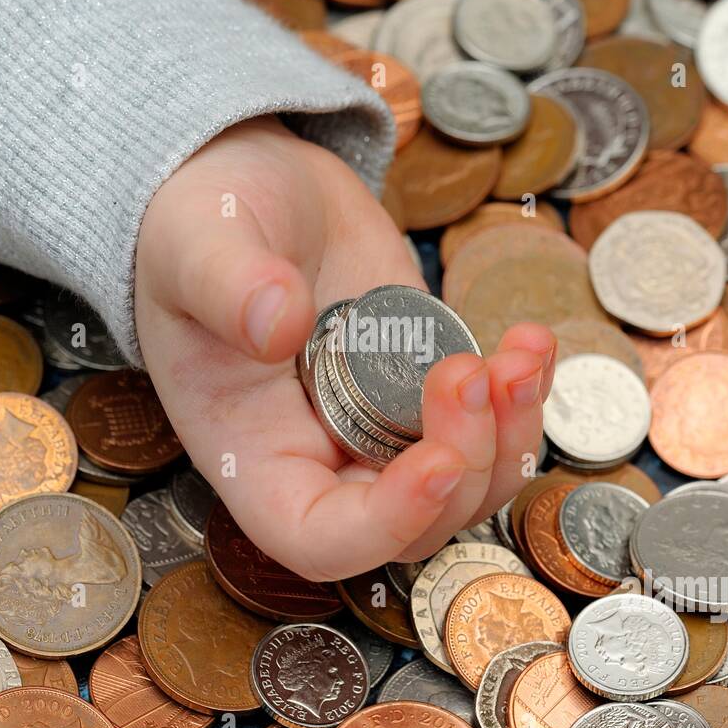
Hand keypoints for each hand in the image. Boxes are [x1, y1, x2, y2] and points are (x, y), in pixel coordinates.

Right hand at [134, 117, 555, 580]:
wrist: (256, 189)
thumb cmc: (200, 227)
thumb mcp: (197, 245)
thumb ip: (229, 285)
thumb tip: (280, 323)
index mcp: (253, 454)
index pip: (321, 537)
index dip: (388, 522)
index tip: (438, 459)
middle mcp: (321, 460)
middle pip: (416, 523)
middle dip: (466, 461)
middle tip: (471, 371)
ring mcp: (381, 428)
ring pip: (469, 485)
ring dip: (511, 435)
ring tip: (520, 354)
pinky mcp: (426, 389)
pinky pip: (493, 427)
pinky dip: (526, 395)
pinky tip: (530, 339)